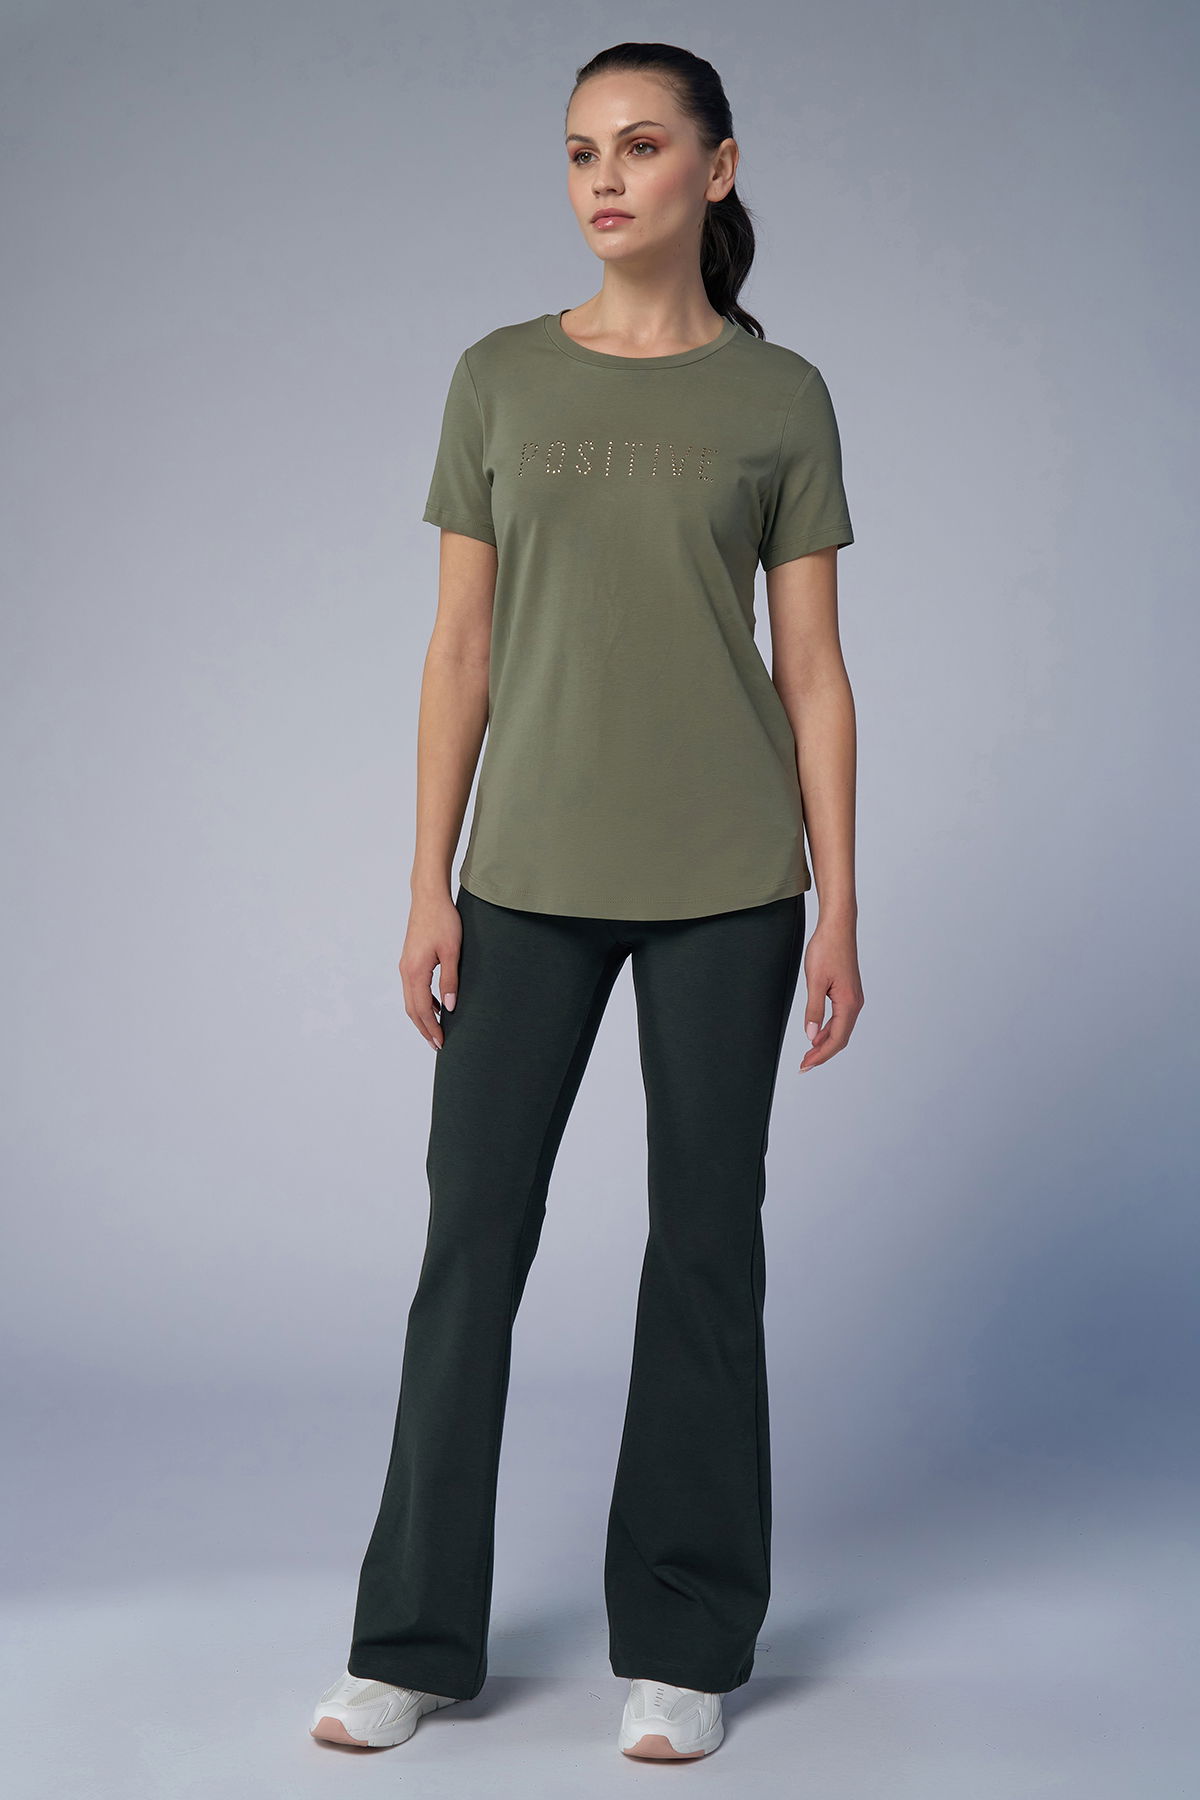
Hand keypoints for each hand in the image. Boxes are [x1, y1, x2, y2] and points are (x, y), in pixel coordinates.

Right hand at [399, 891, 462, 1050]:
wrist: (429, 897)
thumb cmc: (443, 920)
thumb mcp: (452, 952)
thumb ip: (450, 980)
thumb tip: (449, 1007)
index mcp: (415, 972)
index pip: (422, 1009)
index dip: (431, 1028)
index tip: (441, 1042)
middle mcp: (406, 971)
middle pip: (412, 1009)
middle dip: (424, 1028)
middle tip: (437, 1044)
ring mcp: (406, 965)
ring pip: (411, 1000)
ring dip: (422, 1016)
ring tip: (436, 1030)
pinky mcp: (409, 960)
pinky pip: (413, 988)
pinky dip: (422, 1001)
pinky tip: (437, 1005)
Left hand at [799, 917, 863, 1070]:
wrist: (837, 927)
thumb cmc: (827, 949)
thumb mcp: (815, 981)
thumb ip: (813, 1010)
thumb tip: (811, 1035)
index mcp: (848, 1003)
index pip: (836, 1039)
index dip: (820, 1055)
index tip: (805, 1065)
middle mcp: (855, 1003)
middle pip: (840, 1038)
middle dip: (823, 1053)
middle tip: (805, 1065)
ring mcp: (853, 998)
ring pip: (841, 1029)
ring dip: (825, 1043)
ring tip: (809, 1053)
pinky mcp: (848, 992)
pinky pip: (840, 1018)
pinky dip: (828, 1030)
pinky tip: (817, 1033)